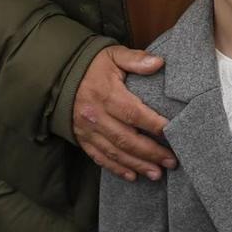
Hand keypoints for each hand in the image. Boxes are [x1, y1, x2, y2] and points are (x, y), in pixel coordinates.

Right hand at [74, 45, 173, 180]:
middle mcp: (96, 116)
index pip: (133, 113)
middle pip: (127, 139)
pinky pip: (99, 157)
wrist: (60, 77)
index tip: (172, 132)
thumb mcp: (113, 55)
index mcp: (106, 94)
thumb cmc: (92, 66)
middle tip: (172, 161)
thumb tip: (159, 62)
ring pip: (115, 152)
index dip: (153, 124)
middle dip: (151, 153)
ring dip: (137, 165)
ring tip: (157, 174)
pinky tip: (133, 176)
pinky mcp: (83, 139)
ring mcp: (88, 130)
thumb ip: (136, 60)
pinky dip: (116, 169)